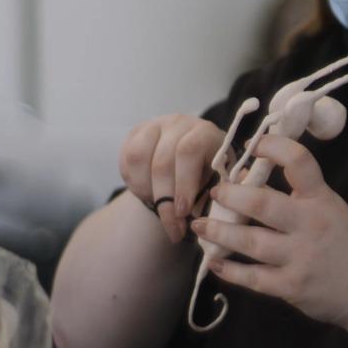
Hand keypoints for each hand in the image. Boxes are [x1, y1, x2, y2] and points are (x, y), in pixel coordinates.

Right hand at [119, 114, 223, 242]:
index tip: (184, 212)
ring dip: (145, 189)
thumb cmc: (209, 175)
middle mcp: (179, 124)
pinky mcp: (135, 134)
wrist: (189, 163)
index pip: (189, 151)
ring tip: (157, 206)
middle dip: (165, 199)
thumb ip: (221, 193)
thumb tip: (217, 209)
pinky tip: (147, 193)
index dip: (184, 183)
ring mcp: (155, 126)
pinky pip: (126, 160)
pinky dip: (133, 182)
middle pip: (162, 161)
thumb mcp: (221, 182)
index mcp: (205, 132)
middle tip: (172, 224)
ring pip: (138, 158)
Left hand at [190, 134, 347, 329]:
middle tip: (214, 191)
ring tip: (200, 225)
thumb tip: (247, 177)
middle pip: (261, 204)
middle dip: (230, 195)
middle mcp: (311, 224)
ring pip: (248, 242)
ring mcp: (301, 257)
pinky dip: (229, 270)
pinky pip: (252, 277)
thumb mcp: (330, 209)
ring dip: (219, 232)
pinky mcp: (292, 287)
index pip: (298, 161)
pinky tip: (215, 261)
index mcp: (322, 199)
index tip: (253, 145)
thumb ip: (297, 195)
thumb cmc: (347, 243)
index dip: (272, 147)